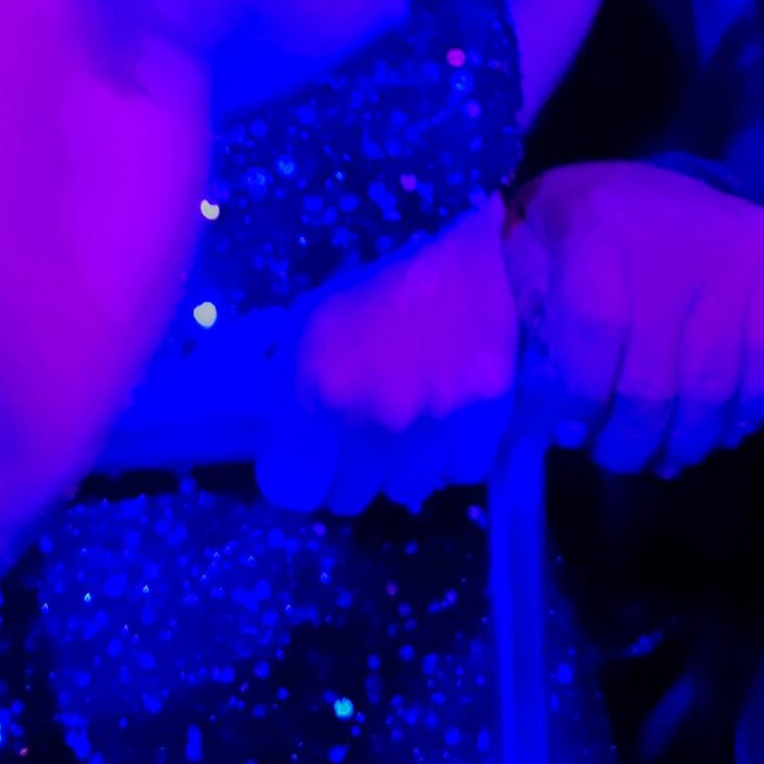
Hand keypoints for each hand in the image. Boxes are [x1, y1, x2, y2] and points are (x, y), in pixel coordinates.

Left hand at [263, 197, 519, 511]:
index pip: (291, 485)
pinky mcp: (479, 435)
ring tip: (406, 427)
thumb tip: (278, 422)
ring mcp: (426, 432)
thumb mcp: (318, 315)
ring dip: (399, 467)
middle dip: (346, 475)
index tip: (299, 466)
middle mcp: (368, 420)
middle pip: (347, 497)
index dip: (292, 478)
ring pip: (402, 490)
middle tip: (354, 446)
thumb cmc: (392, 286)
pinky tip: (447, 422)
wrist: (485, 266)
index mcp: (319, 386)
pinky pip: (454, 474)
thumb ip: (290, 370)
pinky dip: (450, 458)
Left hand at [504, 161, 763, 473]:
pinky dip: (746, 412)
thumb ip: (527, 304)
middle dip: (630, 440)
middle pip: (653, 379)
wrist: (669, 172)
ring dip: (686, 441)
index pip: (594, 332)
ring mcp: (737, 258)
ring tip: (666, 457)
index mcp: (596, 225)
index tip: (570, 432)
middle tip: (616, 458)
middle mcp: (672, 241)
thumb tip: (530, 393)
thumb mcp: (533, 240)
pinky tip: (723, 430)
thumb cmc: (588, 220)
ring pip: (712, 389)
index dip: (582, 396)